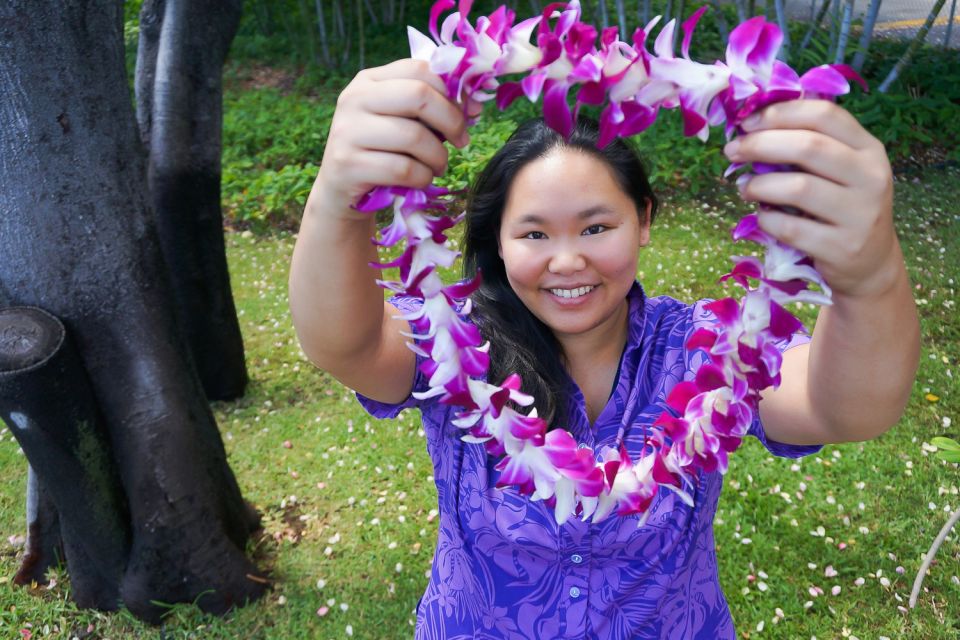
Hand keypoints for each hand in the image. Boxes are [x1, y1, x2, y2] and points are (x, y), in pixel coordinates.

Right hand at [313, 59, 479, 216]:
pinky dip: (422, 177)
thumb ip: (430, 107)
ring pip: (414, 136)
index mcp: (369, 80)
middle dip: (451, 120)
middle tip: (461, 141)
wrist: (341, 190)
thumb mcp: (401, 121)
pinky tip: (420, 179)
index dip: (452, 91)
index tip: (469, 113)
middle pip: (419, 96)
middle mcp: (354, 99)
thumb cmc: (381, 151)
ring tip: (438, 166)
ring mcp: (347, 131)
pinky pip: (403, 169)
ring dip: (438, 157)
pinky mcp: (348, 164)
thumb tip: (474, 105)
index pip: (419, 69)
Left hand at [723, 100, 898, 298]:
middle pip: (808, 146)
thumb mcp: (840, 171)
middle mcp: (871, 177)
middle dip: (760, 144)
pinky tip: (762, 217)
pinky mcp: (842, 247)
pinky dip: (767, 219)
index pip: (824, 115)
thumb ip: (809, 147)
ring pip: (798, 187)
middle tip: (732, 151)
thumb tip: (751, 127)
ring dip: (759, 185)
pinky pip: (790, 227)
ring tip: (745, 188)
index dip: (779, 114)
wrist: (870, 264)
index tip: (746, 123)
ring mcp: (860, 214)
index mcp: (869, 149)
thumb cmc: (841, 209)